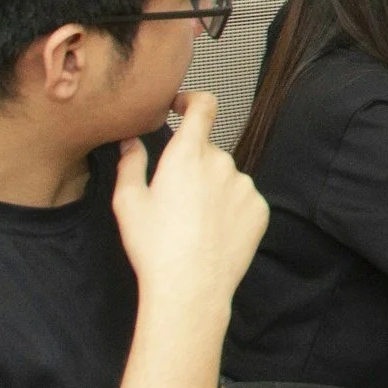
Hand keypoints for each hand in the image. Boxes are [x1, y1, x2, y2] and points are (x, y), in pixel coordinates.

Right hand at [112, 93, 267, 308]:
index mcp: (187, 154)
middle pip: (208, 150)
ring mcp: (244, 185)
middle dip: (193, 164)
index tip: (182, 106)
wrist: (191, 287)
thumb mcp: (128, 202)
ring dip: (212, 188)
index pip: (203, 106)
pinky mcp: (259, 208)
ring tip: (192, 223)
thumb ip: (130, 164)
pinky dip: (229, 208)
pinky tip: (212, 232)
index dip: (193, 100)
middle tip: (174, 197)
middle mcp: (221, 162)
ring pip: (226, 176)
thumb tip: (131, 142)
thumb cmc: (154, 246)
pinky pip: (242, 198)